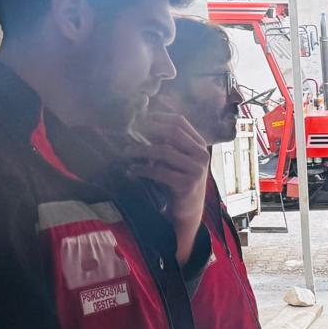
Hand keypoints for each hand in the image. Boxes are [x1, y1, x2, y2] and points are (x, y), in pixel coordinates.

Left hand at [127, 113, 208, 265]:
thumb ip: (166, 144)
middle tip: (128, 133)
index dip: (157, 117)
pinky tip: (131, 171)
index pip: (179, 121)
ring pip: (164, 151)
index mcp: (200, 145)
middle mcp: (201, 155)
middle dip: (147, 130)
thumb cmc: (177, 182)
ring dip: (141, 150)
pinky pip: (159, 171)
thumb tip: (138, 126)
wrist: (188, 211)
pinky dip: (142, 170)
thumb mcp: (176, 160)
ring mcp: (196, 170)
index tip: (138, 119)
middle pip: (172, 132)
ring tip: (126, 152)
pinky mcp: (187, 184)